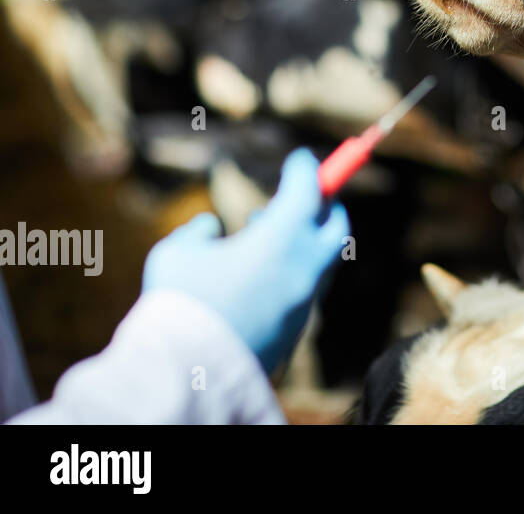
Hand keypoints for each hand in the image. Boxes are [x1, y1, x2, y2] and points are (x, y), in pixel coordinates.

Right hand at [142, 149, 349, 373]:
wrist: (190, 374)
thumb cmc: (180, 304)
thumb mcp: (176, 254)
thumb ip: (196, 233)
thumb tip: (210, 226)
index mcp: (284, 239)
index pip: (309, 190)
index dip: (306, 170)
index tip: (300, 159)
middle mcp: (306, 268)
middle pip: (337, 227)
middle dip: (326, 206)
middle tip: (303, 195)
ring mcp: (306, 302)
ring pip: (323, 261)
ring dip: (305, 241)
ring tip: (262, 235)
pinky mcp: (298, 331)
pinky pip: (306, 291)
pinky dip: (294, 273)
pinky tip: (261, 274)